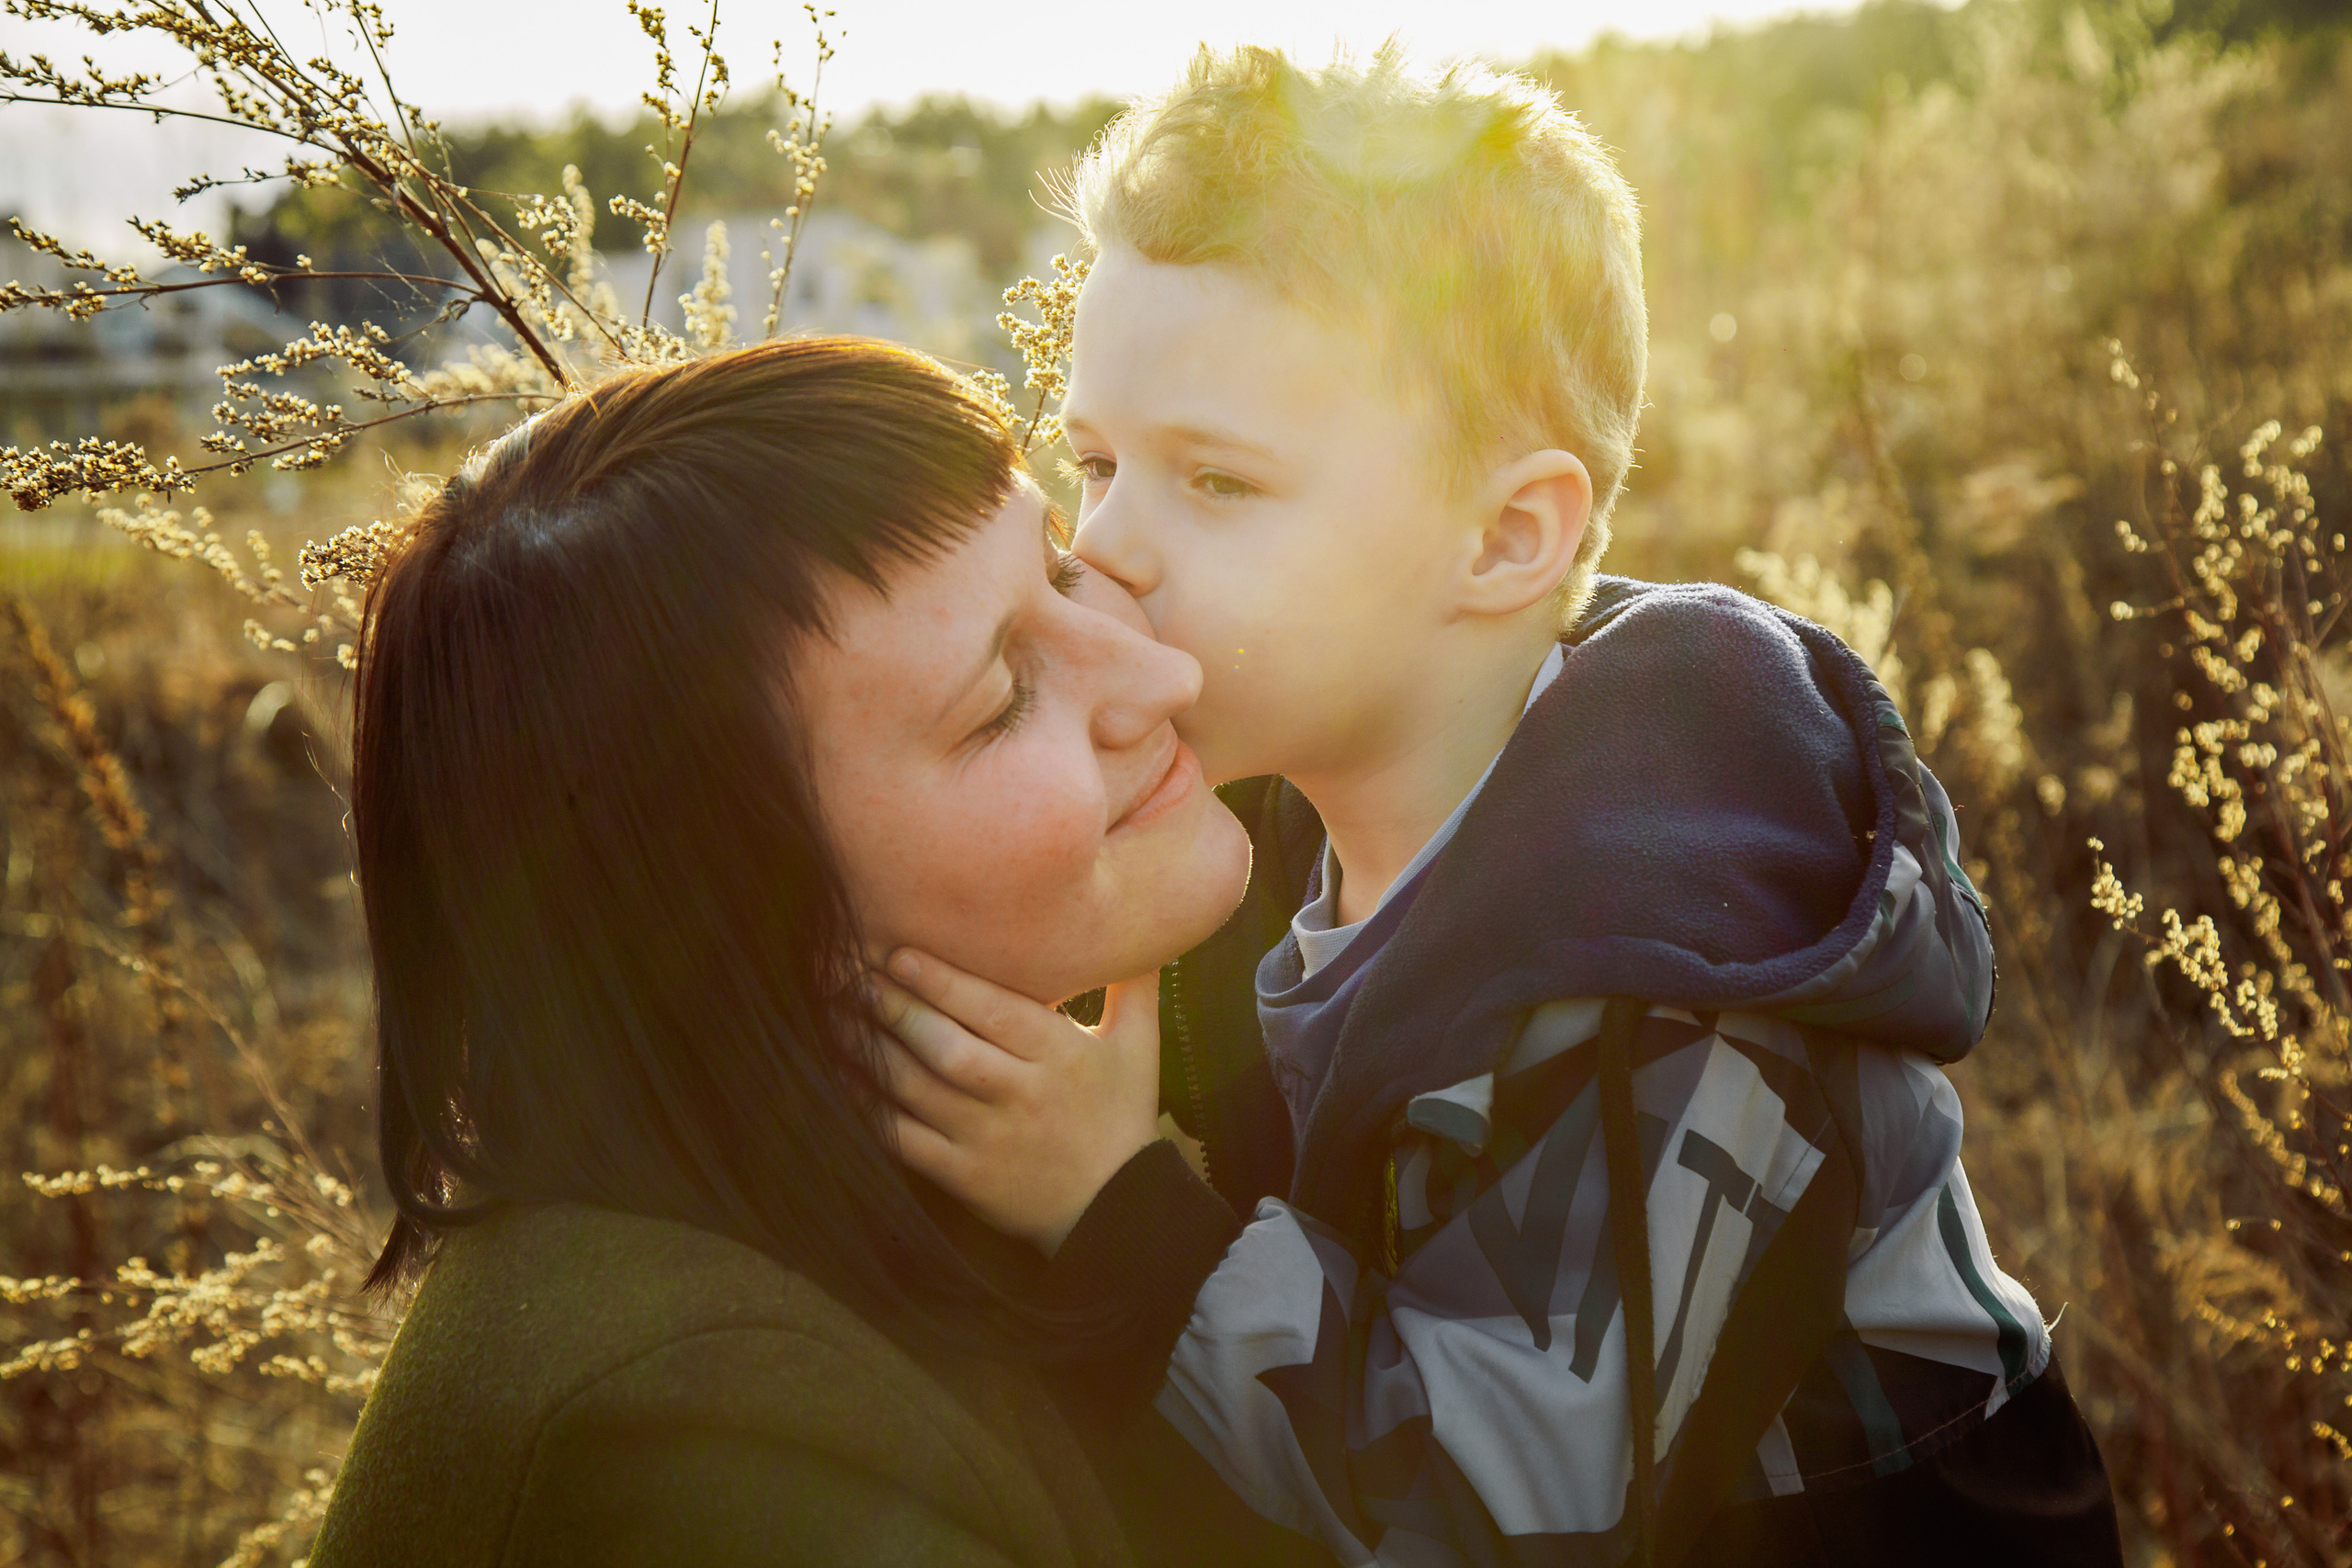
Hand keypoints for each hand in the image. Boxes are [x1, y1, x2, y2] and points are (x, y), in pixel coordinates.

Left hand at [872, 949, 1161, 1255]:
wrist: (1116, 1210)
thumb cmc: (1121, 1117)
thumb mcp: (1139, 1046)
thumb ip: (1133, 985)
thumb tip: (1143, 925)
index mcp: (1059, 1055)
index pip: (994, 1011)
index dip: (943, 981)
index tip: (899, 954)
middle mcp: (1021, 1095)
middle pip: (947, 1047)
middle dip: (895, 1009)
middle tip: (853, 976)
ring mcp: (988, 1138)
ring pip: (918, 1089)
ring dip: (872, 1050)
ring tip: (835, 1014)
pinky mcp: (964, 1176)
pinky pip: (904, 1138)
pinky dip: (869, 1108)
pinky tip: (844, 1077)